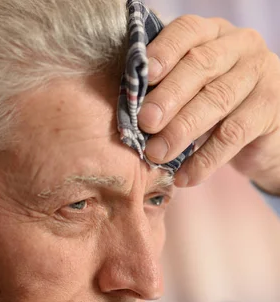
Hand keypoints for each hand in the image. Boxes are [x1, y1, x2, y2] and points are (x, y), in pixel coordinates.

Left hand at [139, 15, 279, 193]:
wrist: (261, 136)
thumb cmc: (213, 110)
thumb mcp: (190, 92)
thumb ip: (165, 90)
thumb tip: (128, 111)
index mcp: (213, 33)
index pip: (187, 31)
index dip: (164, 51)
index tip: (144, 76)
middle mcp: (240, 45)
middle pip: (200, 66)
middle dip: (168, 97)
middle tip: (145, 123)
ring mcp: (260, 74)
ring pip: (217, 100)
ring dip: (182, 130)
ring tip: (157, 154)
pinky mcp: (271, 107)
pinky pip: (233, 134)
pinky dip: (205, 159)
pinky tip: (185, 176)